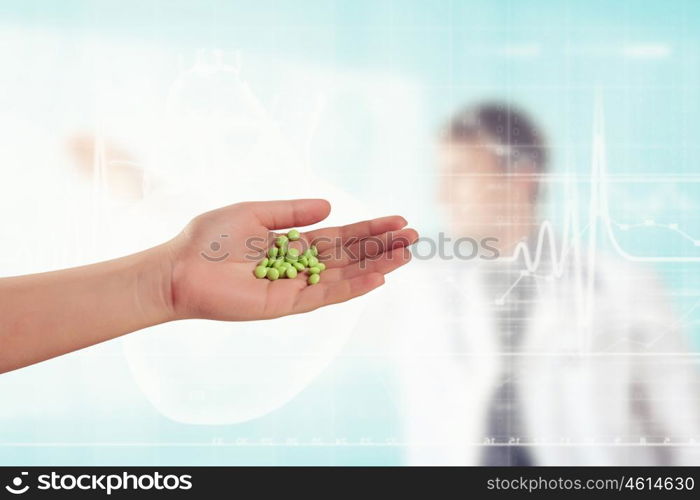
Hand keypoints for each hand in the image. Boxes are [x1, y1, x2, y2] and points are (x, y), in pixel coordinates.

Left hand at [165, 199, 417, 320]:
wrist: (179, 268)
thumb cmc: (209, 240)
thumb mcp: (254, 213)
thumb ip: (291, 212)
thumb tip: (330, 207)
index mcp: (291, 244)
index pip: (340, 237)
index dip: (368, 229)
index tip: (397, 221)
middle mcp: (298, 267)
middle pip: (349, 256)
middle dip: (381, 246)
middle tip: (413, 237)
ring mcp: (295, 287)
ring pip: (344, 275)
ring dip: (376, 265)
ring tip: (406, 254)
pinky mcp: (286, 304)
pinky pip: (326, 295)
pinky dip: (353, 287)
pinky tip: (378, 277)